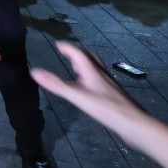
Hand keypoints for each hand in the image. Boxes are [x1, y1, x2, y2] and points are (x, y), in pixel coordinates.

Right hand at [30, 42, 144, 139]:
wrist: (133, 123)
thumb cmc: (106, 108)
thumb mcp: (78, 96)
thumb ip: (56, 85)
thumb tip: (34, 71)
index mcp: (92, 71)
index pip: (78, 54)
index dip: (68, 48)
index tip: (58, 44)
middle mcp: (101, 74)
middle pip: (90, 58)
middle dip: (77, 53)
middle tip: (67, 52)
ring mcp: (109, 84)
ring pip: (96, 68)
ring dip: (85, 63)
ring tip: (76, 66)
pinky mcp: (113, 94)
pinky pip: (100, 78)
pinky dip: (91, 75)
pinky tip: (89, 86)